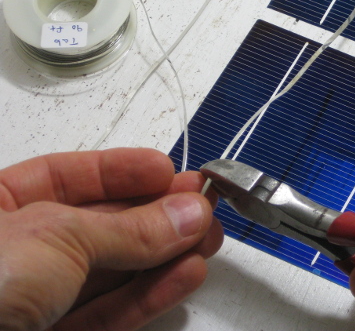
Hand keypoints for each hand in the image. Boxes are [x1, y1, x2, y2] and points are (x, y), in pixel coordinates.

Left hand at [0, 148, 222, 330]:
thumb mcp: (52, 239)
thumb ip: (126, 227)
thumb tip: (184, 211)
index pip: (69, 177)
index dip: (123, 172)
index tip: (169, 171)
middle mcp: (14, 253)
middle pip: (99, 224)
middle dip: (156, 214)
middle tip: (201, 206)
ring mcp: (33, 301)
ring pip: (111, 271)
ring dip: (164, 254)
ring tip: (206, 239)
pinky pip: (110, 312)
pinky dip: (151, 294)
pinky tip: (184, 274)